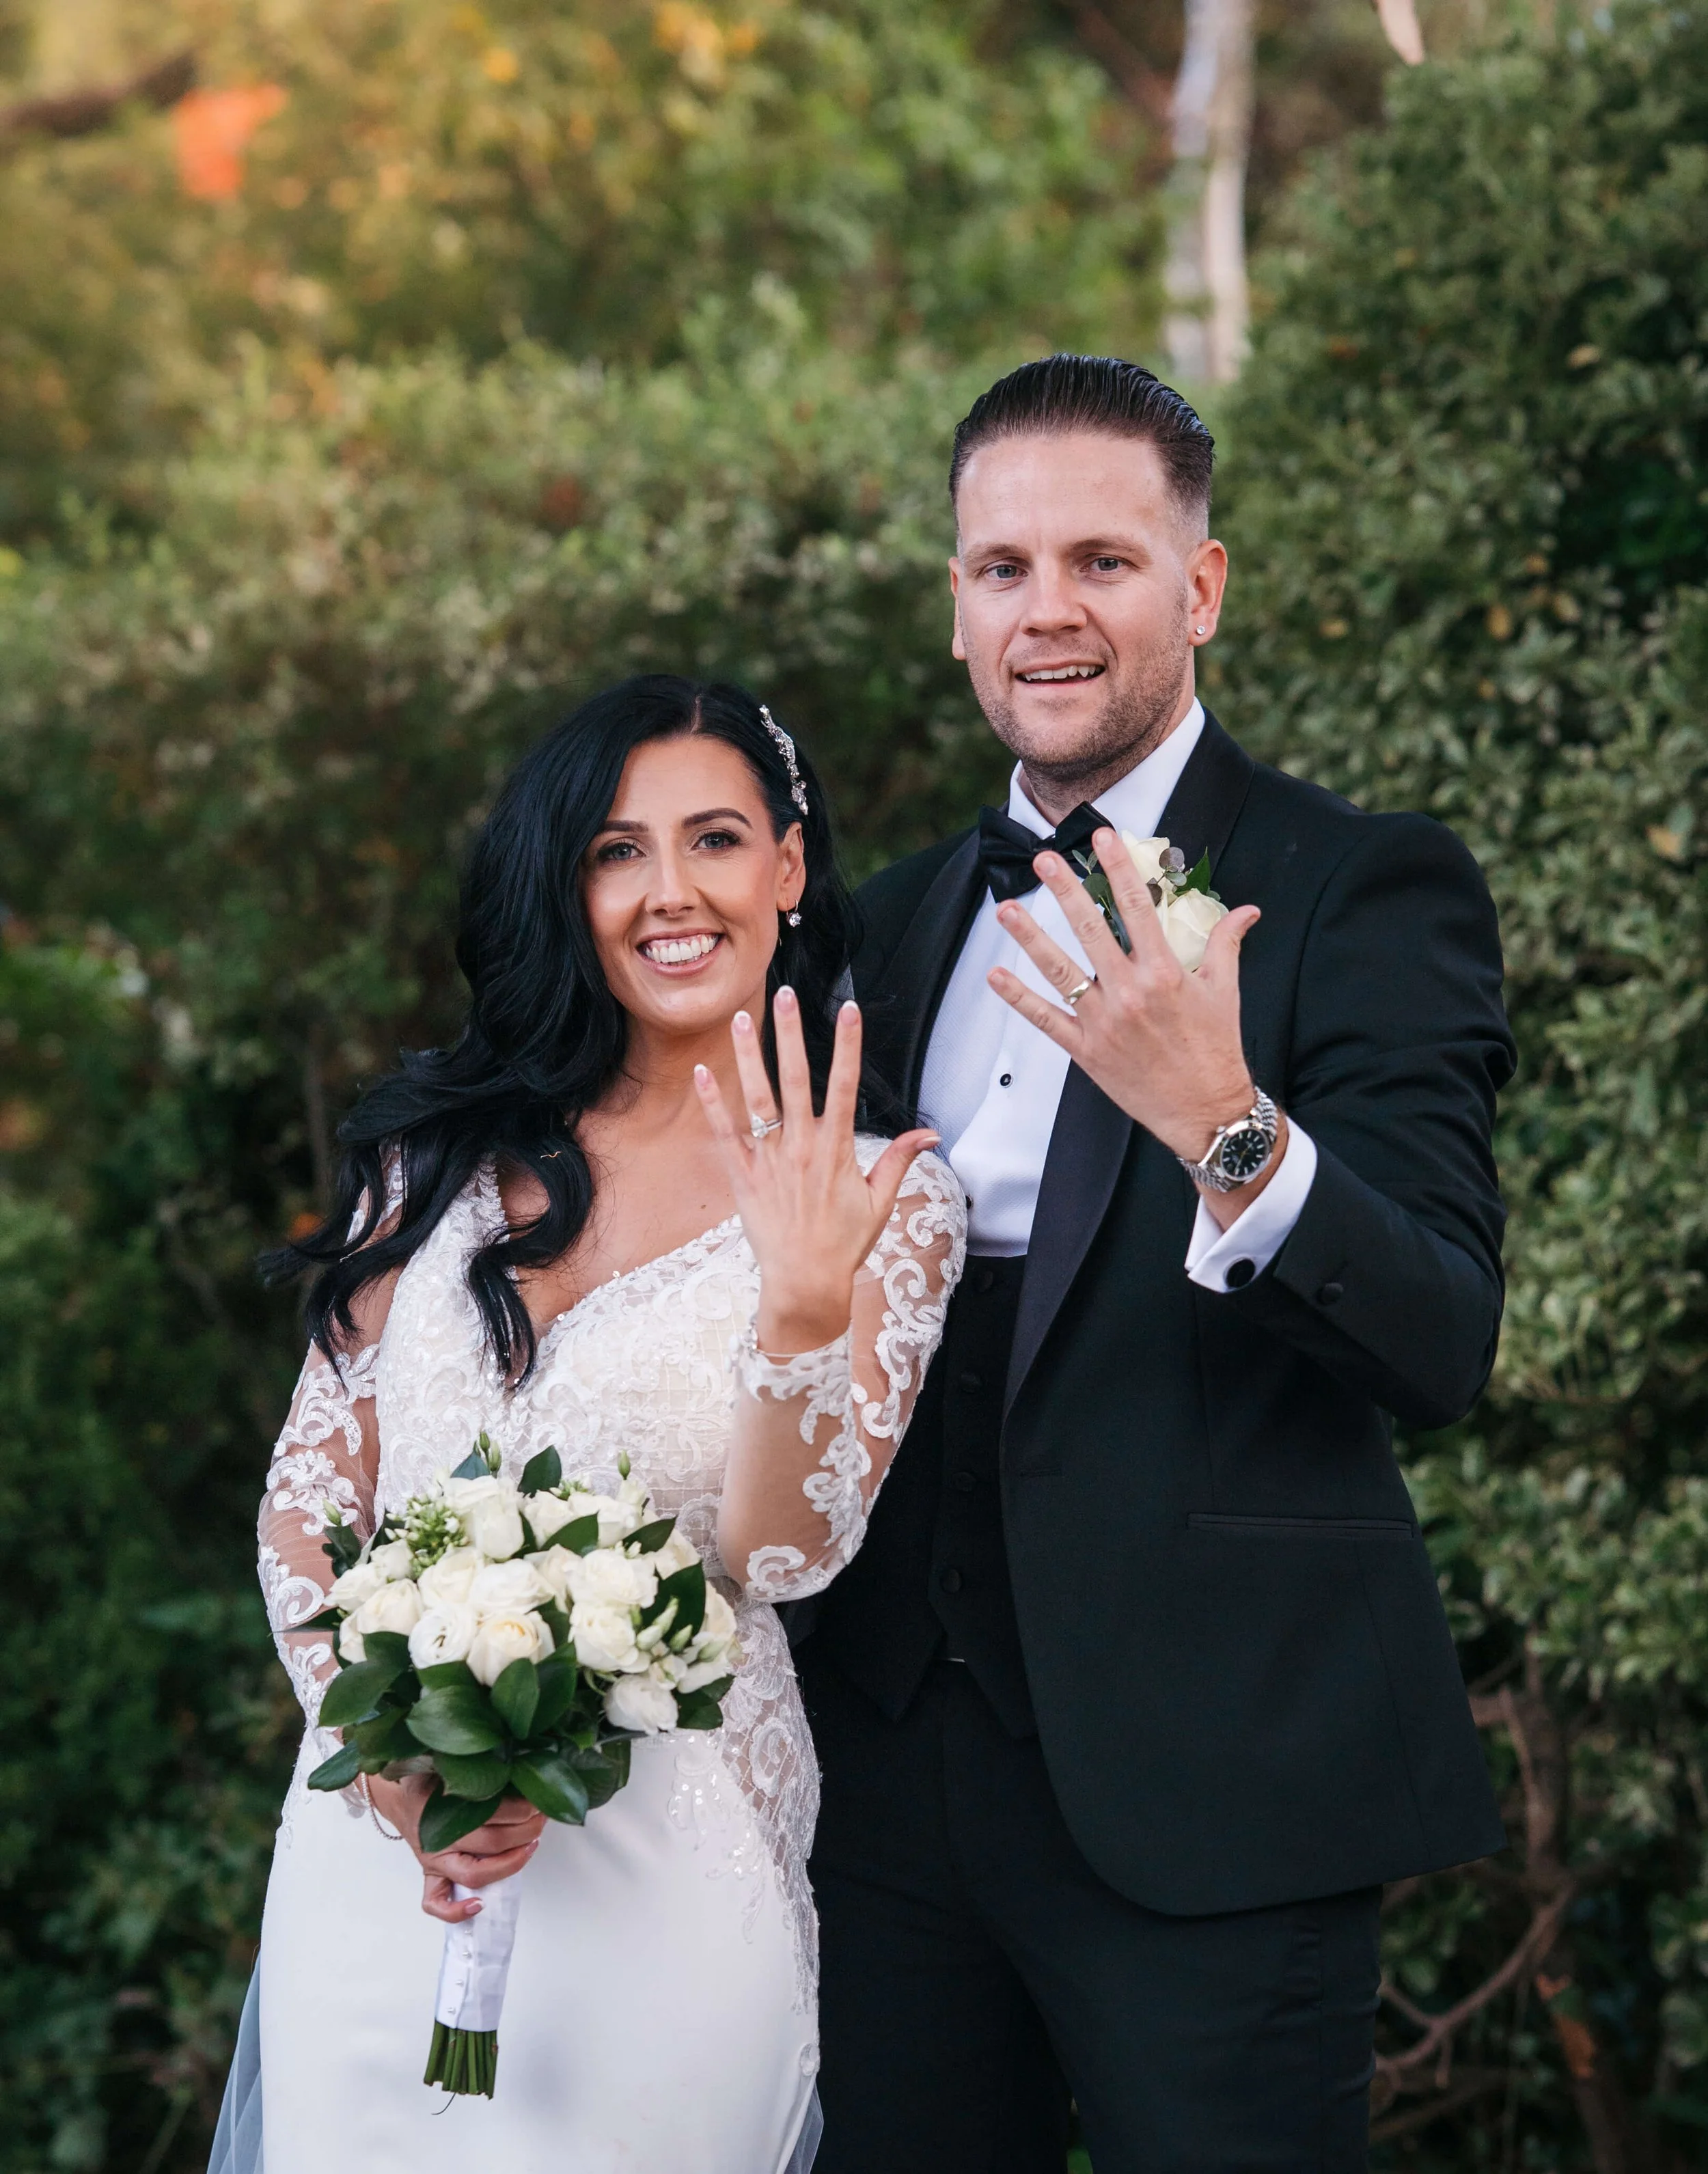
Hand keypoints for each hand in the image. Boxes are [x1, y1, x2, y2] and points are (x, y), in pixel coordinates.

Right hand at [366, 1772, 545, 1925]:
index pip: (492, 1812)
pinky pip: (435, 1903)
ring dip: (511, 1863)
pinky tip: (480, 1905)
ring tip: (531, 1846)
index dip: (522, 1809)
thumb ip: (477, 1768)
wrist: (399, 1797)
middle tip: (542, 1819)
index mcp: (442, 1806)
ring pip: (475, 1874)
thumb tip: (519, 1766)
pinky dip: (456, 1911)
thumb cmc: (430, 1780)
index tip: (539, 1801)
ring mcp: (433, 1861)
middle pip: (492, 1843)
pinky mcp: (429, 1877)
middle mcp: (439, 1838)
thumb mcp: (450, 1764)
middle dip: (526, 1832)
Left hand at [694, 987, 938, 1350]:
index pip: (846, 1085)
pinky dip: (714, 1103)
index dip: (849, 1045)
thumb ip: (901, 1160)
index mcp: (838, 1150)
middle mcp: (802, 1147)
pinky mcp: (744, 1176)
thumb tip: (930, 1134)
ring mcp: (770, 1160)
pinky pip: (726, 1133)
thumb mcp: (880, 1201)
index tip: (850, 1009)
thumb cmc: (845, 1243)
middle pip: (797, 1079)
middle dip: (791, 1033)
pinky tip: (703, 1072)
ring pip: (758, 1098)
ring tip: (742, 1019)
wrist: (806, 1283)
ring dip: (750, 1056)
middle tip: (785, 994)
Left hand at [989, 829, 1279, 1224]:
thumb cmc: (1216, 1048)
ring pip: (1060, 971)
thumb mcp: (1226, 991)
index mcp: (1165, 973)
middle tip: (1043, 860)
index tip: (1102, 838)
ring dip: (1031, 938)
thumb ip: (1227, 943)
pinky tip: (996, 977)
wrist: (1206, 1111)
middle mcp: (1130, 993)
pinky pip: (1046, 1020)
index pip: (1137, 908)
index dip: (1119, 868)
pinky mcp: (1086, 1051)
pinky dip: (1019, 999)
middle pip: (1091, 930)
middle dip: (1065, 891)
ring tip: (1006, 910)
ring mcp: (1104, 1022)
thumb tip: (1247, 910)